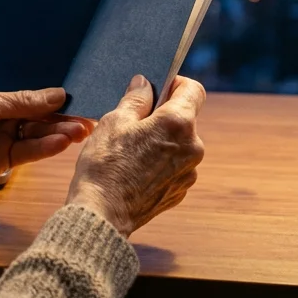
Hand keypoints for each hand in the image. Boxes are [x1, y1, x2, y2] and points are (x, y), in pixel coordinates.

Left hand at [0, 81, 91, 196]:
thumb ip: (23, 101)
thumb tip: (58, 94)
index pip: (31, 87)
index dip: (54, 89)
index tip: (81, 88)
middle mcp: (2, 112)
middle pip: (39, 112)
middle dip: (63, 113)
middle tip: (90, 112)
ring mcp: (3, 136)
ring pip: (38, 132)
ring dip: (59, 131)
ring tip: (81, 128)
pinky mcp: (3, 160)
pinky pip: (29, 152)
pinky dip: (46, 147)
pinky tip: (62, 141)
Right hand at [64, 74, 205, 237]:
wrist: (103, 214)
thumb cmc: (105, 165)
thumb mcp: (114, 121)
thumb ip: (135, 98)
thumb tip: (145, 84)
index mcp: (178, 124)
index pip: (194, 89)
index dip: (175, 84)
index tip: (157, 88)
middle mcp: (193, 148)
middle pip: (185, 118)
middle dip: (162, 115)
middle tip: (133, 122)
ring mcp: (188, 172)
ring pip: (179, 144)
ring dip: (161, 140)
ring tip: (130, 150)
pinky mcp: (180, 191)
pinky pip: (174, 166)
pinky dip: (160, 162)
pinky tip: (135, 169)